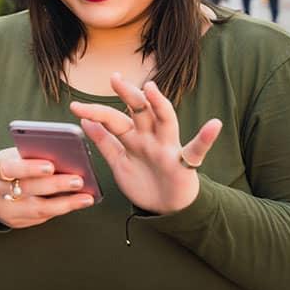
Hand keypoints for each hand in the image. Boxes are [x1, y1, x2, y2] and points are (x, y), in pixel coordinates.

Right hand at [0, 147, 94, 228]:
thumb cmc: (9, 166)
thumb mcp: (12, 156)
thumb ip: (31, 155)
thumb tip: (65, 154)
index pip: (11, 169)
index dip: (30, 168)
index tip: (51, 166)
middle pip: (29, 190)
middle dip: (56, 185)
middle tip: (78, 180)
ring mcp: (8, 211)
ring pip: (38, 209)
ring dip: (65, 203)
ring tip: (86, 197)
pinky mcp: (18, 223)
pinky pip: (42, 217)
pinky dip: (62, 209)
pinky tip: (78, 203)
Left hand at [70, 73, 220, 214]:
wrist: (166, 209)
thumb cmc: (143, 182)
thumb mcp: (119, 162)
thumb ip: (104, 142)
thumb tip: (85, 122)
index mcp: (133, 137)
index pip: (113, 119)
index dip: (95, 111)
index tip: (74, 106)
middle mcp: (150, 137)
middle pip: (138, 111)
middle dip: (127, 94)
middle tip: (114, 79)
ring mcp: (168, 148)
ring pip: (164, 120)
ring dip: (159, 104)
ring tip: (152, 89)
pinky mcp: (185, 164)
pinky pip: (197, 150)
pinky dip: (206, 138)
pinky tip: (214, 125)